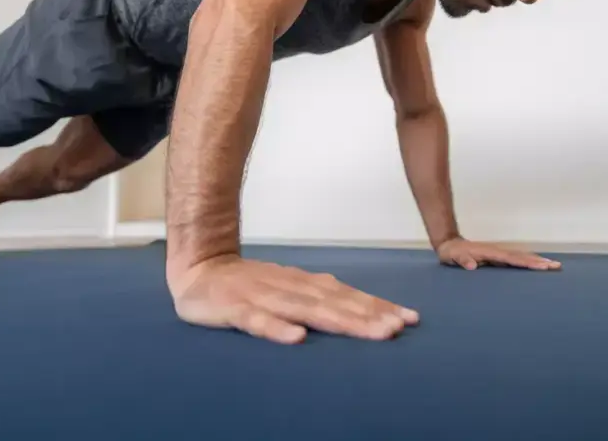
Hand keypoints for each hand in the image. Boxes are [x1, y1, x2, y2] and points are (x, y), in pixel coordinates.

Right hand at [168, 254, 419, 343]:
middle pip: (334, 303)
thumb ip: (321, 298)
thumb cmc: (248, 284)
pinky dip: (276, 328)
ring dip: (338, 320)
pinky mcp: (234, 308)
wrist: (199, 267)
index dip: (377, 307)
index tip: (409, 319)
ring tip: (368, 332)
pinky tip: (295, 338)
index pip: (347, 296)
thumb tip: (364, 308)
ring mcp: (262, 296)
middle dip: (367, 316)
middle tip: (397, 328)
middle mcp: (289, 287)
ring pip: (304, 309)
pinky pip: (256, 320)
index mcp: (303, 284)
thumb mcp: (289, 287)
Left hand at [436, 237, 560, 270]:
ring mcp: (499, 254)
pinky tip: (538, 267)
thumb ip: (462, 260)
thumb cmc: (452, 253)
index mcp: (490, 253)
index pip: (512, 258)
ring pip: (522, 257)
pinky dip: (529, 262)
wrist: (450, 245)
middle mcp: (498, 252)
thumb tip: (472, 266)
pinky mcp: (498, 258)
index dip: (526, 262)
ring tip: (554, 266)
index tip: (541, 265)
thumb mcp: (453, 257)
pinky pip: (517, 260)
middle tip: (556, 266)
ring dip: (537, 261)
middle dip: (539, 261)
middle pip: (522, 256)